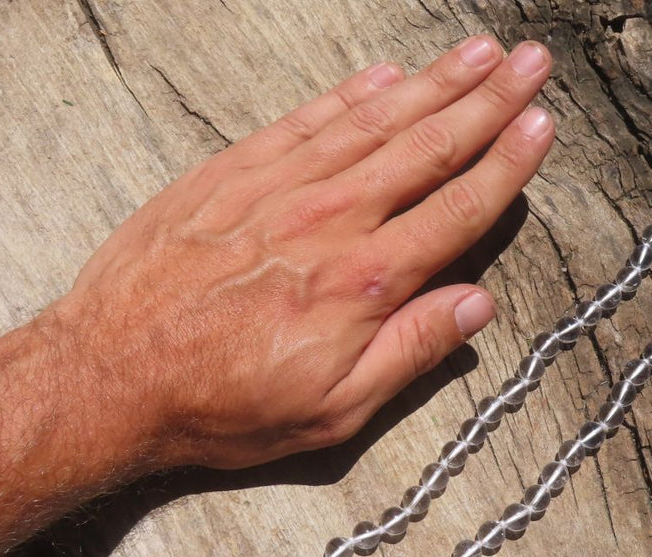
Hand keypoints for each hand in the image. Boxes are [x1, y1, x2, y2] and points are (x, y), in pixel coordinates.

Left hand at [53, 36, 554, 469]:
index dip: (507, 165)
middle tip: (530, 62)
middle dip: (487, 100)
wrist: (110, 376)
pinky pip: (307, 119)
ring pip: (374, 121)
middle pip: (428, 147)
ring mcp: (280, 188)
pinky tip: (385, 73)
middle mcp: (331, 221)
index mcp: (365, 284)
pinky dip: (350, 93)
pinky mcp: (233, 173)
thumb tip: (475, 306)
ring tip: (479, 51)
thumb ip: (409, 351)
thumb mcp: (333, 411)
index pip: (458, 209)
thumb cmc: (222, 406)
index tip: (541, 126)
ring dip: (433, 82)